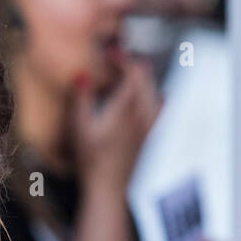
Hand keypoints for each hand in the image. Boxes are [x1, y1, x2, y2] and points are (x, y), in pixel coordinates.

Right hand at [69, 55, 161, 196]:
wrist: (108, 188)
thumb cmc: (90, 160)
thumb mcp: (78, 128)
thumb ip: (81, 99)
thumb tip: (83, 75)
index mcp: (125, 109)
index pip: (133, 72)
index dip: (122, 57)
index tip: (109, 51)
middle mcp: (141, 115)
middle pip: (145, 78)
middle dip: (132, 63)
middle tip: (115, 57)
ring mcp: (148, 126)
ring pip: (153, 92)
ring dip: (143, 78)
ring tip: (129, 72)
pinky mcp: (149, 137)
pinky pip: (160, 110)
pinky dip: (158, 97)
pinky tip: (161, 97)